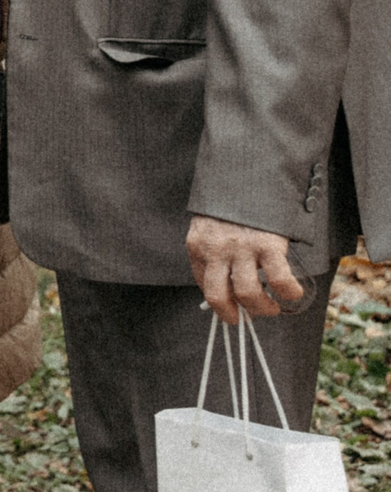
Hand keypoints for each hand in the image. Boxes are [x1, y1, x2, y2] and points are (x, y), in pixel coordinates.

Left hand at [187, 214, 302, 321]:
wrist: (249, 175)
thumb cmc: (232, 208)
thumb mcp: (211, 229)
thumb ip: (215, 254)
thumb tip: (229, 292)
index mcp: (198, 246)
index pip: (203, 286)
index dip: (220, 304)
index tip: (233, 310)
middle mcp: (216, 249)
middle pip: (218, 296)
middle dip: (234, 315)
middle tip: (250, 316)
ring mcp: (242, 247)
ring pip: (248, 293)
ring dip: (263, 308)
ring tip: (273, 307)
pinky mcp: (267, 244)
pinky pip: (279, 280)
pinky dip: (289, 293)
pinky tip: (292, 294)